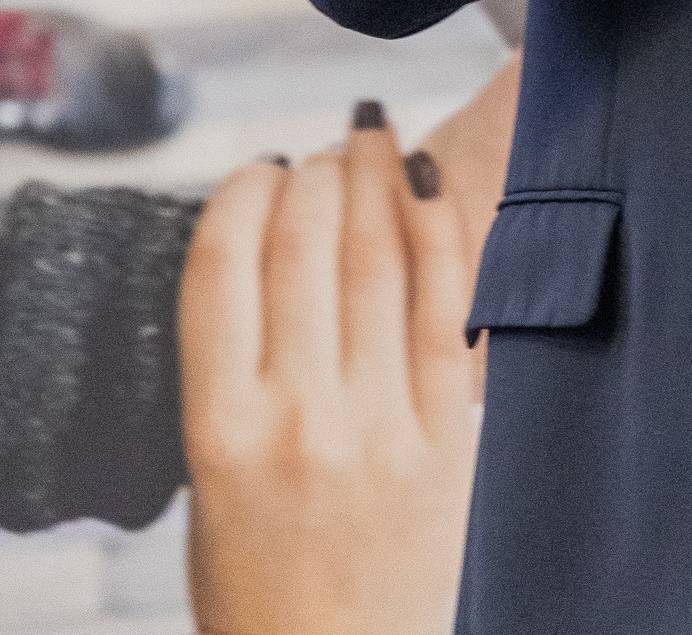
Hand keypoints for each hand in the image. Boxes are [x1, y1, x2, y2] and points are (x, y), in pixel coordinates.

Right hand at [180, 103, 481, 634]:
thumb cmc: (265, 592)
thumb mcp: (210, 491)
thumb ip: (234, 382)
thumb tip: (268, 262)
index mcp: (221, 432)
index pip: (221, 265)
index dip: (242, 193)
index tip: (259, 170)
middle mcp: (300, 417)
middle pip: (304, 243)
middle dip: (316, 173)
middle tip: (325, 150)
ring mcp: (381, 422)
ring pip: (377, 257)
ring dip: (374, 176)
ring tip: (372, 135)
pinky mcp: (449, 434)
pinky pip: (445, 304)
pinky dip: (437, 227)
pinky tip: (428, 181)